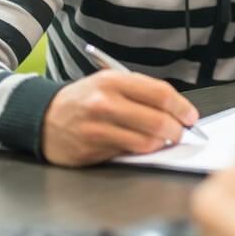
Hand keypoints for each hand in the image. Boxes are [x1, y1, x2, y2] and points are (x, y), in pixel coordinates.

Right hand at [41, 70, 199, 165]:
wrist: (43, 117)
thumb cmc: (84, 100)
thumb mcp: (110, 83)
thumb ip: (142, 93)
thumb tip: (177, 111)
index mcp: (113, 81)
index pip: (160, 94)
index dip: (182, 107)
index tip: (190, 117)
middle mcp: (105, 103)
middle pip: (158, 121)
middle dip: (176, 130)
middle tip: (179, 133)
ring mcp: (97, 128)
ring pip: (146, 142)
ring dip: (159, 145)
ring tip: (159, 140)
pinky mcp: (91, 150)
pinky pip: (128, 154)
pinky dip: (138, 152)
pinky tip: (135, 145)